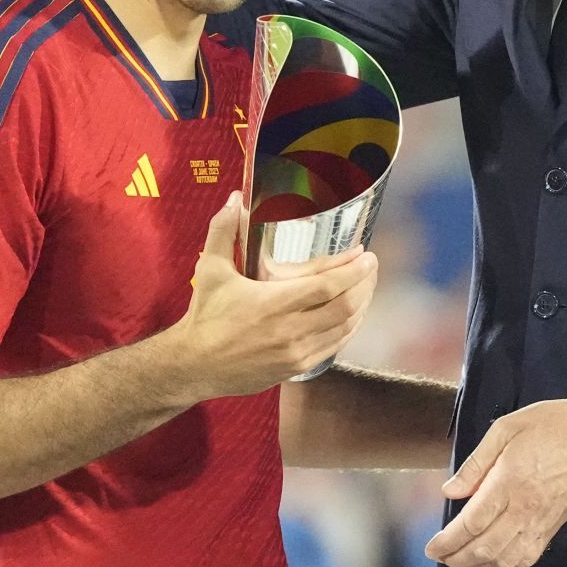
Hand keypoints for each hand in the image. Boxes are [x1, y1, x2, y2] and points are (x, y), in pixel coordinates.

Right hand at [163, 193, 377, 399]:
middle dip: (364, 284)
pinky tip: (351, 316)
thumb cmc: (204, 316)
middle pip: (344, 306)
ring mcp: (296, 353)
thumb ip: (224, 231)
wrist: (195, 365)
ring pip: (344, 328)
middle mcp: (290, 330)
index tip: (365, 255)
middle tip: (371, 267)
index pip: (327, 286)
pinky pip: (333, 347)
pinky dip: (348, 329)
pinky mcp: (296, 368)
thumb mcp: (210, 269)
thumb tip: (235, 198)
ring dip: (360, 306)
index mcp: (273, 303)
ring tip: (366, 287)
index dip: (351, 270)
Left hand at [423, 395, 566, 566]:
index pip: (472, 522)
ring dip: (479, 565)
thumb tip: (450, 492)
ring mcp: (540, 523)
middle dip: (457, 557)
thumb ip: (476, 463)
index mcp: (509, 482)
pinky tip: (491, 561)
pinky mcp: (553, 528)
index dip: (448, 540)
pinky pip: (527, 558)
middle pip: (485, 546)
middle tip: (439, 557)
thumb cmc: (547, 426)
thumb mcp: (504, 429)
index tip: (431, 548)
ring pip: (505, 558)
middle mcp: (524, 509)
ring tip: (459, 561)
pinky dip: (505, 565)